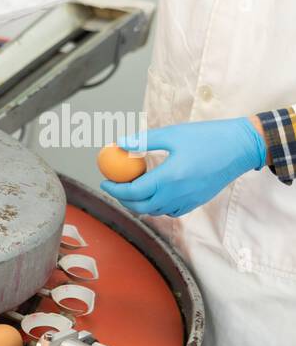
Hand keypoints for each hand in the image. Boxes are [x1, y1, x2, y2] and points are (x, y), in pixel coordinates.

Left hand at [101, 118, 267, 216]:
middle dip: (123, 199)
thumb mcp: (173, 134)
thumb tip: (119, 144)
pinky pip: (170, 211)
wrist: (242, 147)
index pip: (132, 192)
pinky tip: (155, 192)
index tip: (104, 182)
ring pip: (154, 211)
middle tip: (115, 186)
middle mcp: (177, 194)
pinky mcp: (196, 202)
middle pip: (140, 206)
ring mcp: (188, 200)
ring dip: (139, 203)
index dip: (114, 189)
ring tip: (132, 188)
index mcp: (169, 177)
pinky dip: (157, 206)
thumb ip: (143, 141)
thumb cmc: (207, 137)